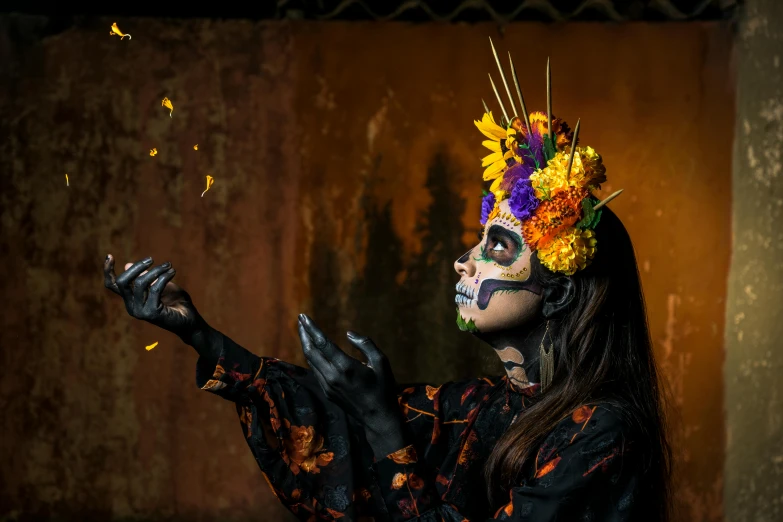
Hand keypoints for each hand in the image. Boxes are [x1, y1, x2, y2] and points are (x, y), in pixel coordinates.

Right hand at [103, 255, 202, 341]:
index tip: (110, 255)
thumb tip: (127, 264)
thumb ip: (145, 277)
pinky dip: (164, 277)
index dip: (108, 271)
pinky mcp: (151, 313)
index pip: (112, 285)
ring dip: (156, 270)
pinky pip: (155, 289)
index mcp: (130, 299)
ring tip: (168, 265)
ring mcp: (140, 311)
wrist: (190, 321)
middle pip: (122, 282)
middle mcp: (132, 306)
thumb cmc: (176, 302)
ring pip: (140, 283)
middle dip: (136, 267)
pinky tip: (172, 272)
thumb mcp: (160, 285)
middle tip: (151, 259)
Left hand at [297, 314, 404, 455]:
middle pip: (310, 351)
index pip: (322, 343)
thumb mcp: (382, 362)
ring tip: (304, 332)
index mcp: (346, 367)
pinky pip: (315, 370)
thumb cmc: (383, 387)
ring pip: (310, 361)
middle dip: (304, 334)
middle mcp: (332, 376)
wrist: (378, 417)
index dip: (311, 328)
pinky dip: (312, 357)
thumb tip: (349, 334)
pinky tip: (314, 350)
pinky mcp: (327, 392)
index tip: (303, 316)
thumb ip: (366, 344)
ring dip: (306, 345)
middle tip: (300, 320)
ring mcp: (327, 386)